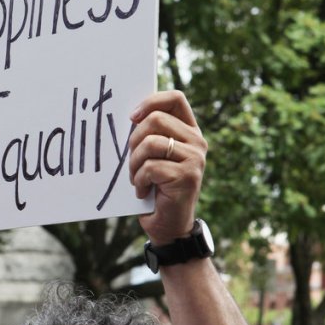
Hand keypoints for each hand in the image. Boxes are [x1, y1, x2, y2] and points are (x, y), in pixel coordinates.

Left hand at [128, 90, 206, 245]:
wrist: (169, 225)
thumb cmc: (156, 188)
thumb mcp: (153, 156)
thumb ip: (149, 135)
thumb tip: (128, 115)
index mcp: (189, 131)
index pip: (175, 99)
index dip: (151, 102)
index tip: (131, 117)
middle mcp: (197, 142)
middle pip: (156, 119)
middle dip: (133, 140)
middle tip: (131, 161)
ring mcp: (195, 159)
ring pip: (150, 142)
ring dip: (134, 163)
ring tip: (136, 178)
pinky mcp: (187, 176)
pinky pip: (150, 167)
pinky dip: (139, 180)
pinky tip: (143, 191)